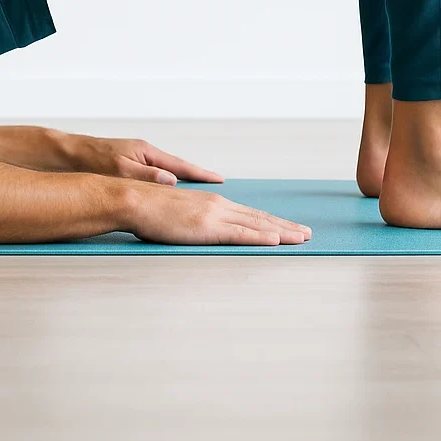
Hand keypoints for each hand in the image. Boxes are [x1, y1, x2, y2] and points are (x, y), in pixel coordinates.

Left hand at [62, 133, 223, 185]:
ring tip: (199, 194)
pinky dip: (165, 186)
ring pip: (165, 175)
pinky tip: (167, 195)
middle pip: (177, 168)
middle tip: (218, 187)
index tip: (220, 179)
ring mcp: (137, 160)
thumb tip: (172, 181)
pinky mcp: (128, 168)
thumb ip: (146, 176)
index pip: (180, 165)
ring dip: (181, 183)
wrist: (68, 154)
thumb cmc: (91, 159)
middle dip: (196, 178)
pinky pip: (154, 179)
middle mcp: (145, 155)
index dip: (200, 174)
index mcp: (146, 153)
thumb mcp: (120, 170)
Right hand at [126, 185, 311, 245]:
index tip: (288, 227)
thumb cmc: (148, 209)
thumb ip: (194, 220)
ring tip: (302, 238)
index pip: (248, 214)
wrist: (133, 199)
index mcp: (211, 203)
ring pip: (256, 225)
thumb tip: (200, 230)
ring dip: (282, 232)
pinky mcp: (206, 227)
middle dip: (286, 226)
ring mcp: (214, 215)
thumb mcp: (178, 213)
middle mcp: (218, 206)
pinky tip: (276, 240)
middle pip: (259, 218)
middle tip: (307, 233)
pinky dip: (260, 237)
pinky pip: (239, 234)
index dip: (271, 221)